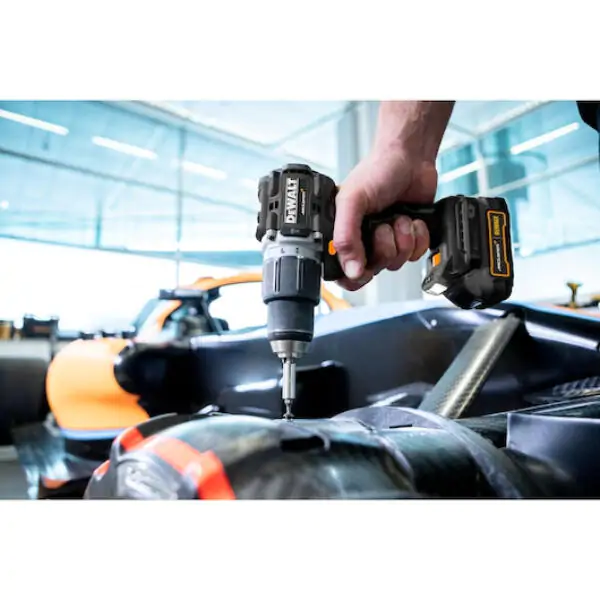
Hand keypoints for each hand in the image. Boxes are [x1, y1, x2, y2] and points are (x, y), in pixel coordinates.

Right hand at [333, 145, 437, 290]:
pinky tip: (412, 220)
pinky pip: (415, 255)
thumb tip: (350, 270)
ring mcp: (387, 240)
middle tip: (382, 227)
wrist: (411, 158)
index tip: (363, 266)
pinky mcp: (408, 238)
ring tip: (398, 217)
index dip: (353, 274)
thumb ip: (345, 237)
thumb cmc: (378, 171)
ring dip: (402, 240)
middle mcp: (363, 240)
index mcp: (343, 233)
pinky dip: (418, 238)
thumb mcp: (351, 201)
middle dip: (383, 249)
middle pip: (372, 270)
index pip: (341, 271)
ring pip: (395, 263)